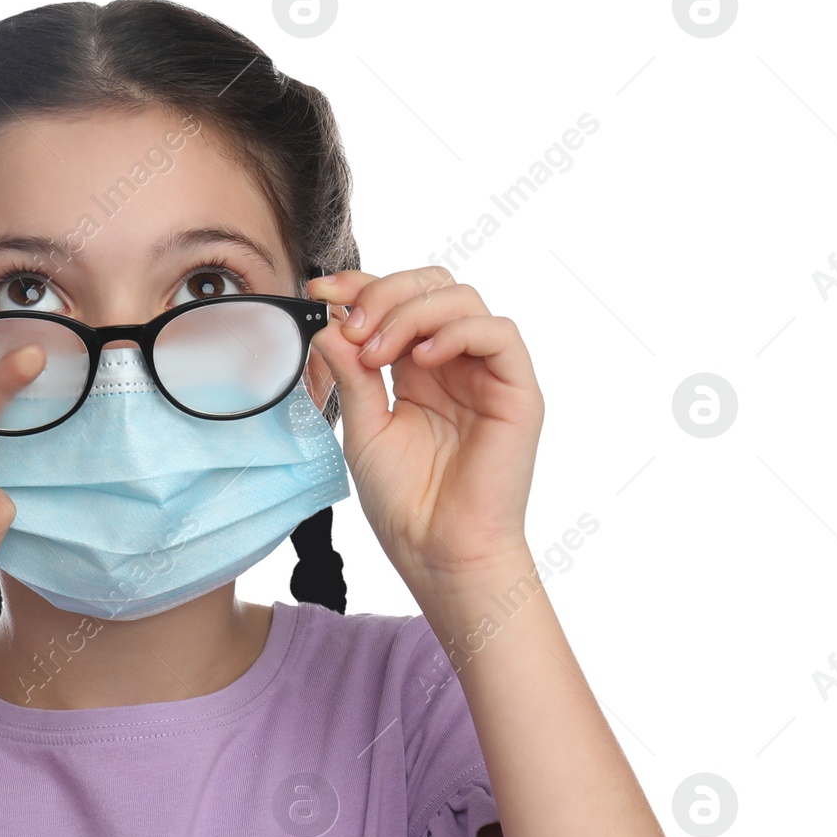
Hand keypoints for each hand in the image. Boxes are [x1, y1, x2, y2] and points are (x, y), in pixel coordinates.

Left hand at [306, 266, 543, 592]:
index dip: (360, 286)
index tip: (319, 290)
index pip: (396, 302)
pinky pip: (498, 333)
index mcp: (416, 369)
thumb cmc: (405, 501)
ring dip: (411, 313)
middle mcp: (454, 363)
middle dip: (383, 293)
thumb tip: (328, 324)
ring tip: (377, 352)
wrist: (437, 550)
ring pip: (462, 299)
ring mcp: (487, 373)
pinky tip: (423, 360)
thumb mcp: (363, 429)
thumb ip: (351, 374)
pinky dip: (456, 332)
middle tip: (352, 326)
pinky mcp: (517, 390)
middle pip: (430, 286)